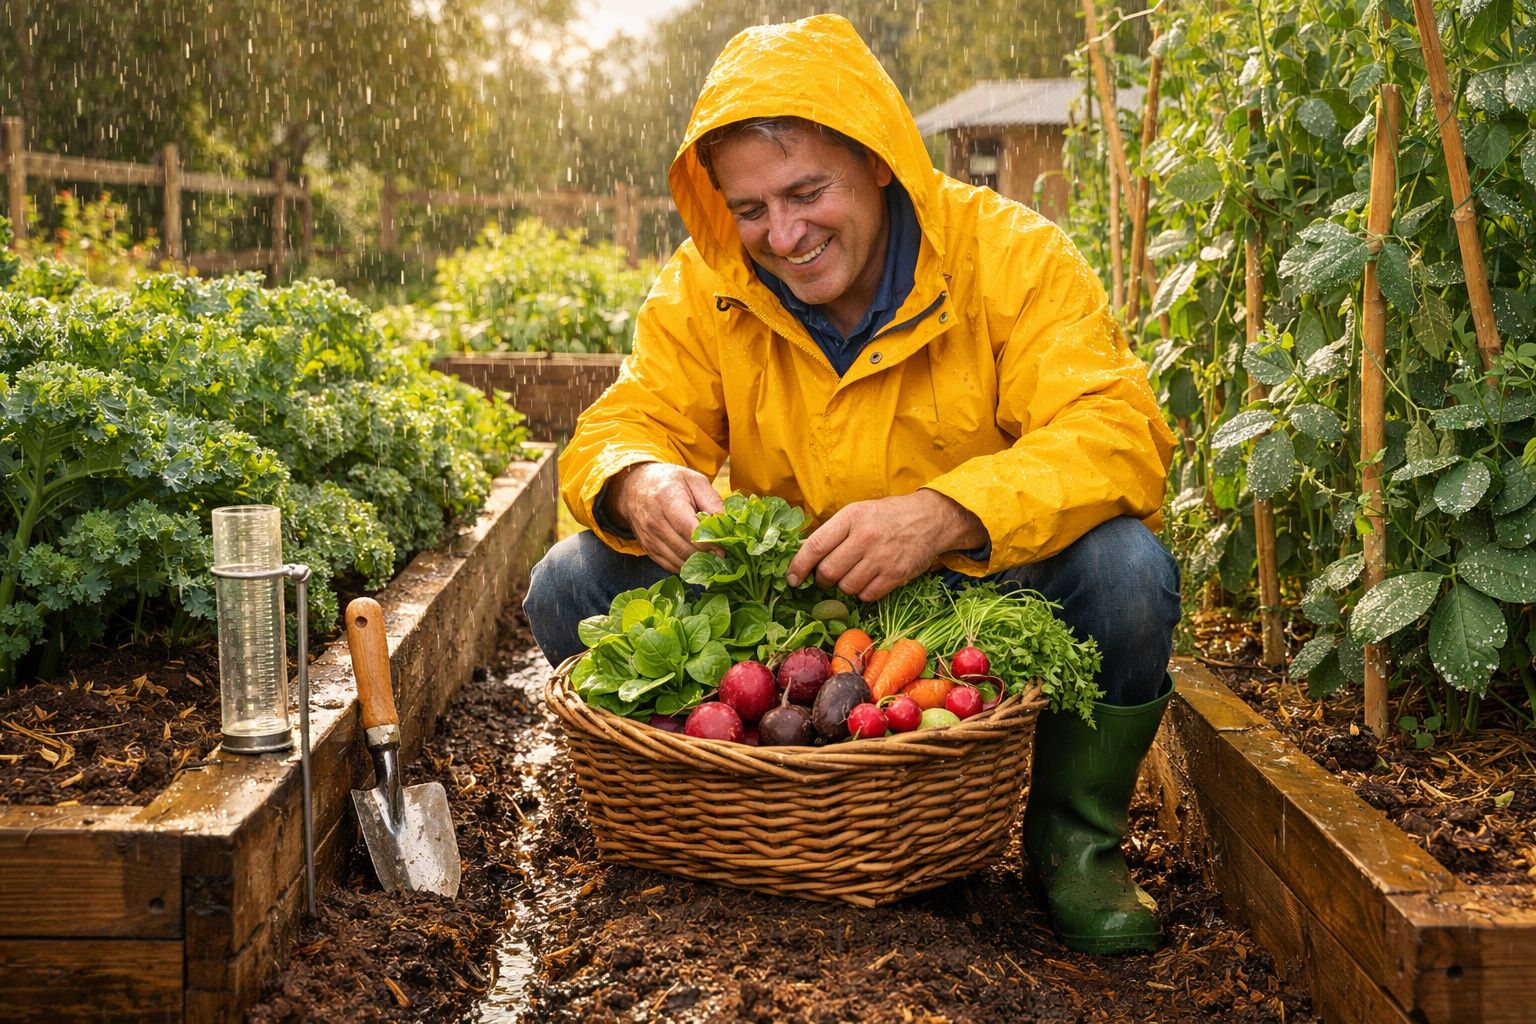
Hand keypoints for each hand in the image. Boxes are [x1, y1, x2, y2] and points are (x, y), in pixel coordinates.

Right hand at [608, 463, 724, 572]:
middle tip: (723, 557)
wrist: (634, 487)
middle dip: (706, 556)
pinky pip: (670, 566)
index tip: (723, 549)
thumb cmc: (669, 481)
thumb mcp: (694, 480)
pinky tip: (697, 560)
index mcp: (667, 499)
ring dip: (697, 564)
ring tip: (713, 560)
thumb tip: (727, 524)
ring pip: (678, 561)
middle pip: (684, 548)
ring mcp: (649, 537)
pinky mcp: (648, 548)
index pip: (687, 528)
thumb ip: (712, 500)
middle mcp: (654, 521)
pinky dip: (686, 566)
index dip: (707, 542)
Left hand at [786, 489, 986, 602]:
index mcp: (851, 517)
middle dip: (822, 579)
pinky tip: (868, 580)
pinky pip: (866, 596)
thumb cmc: (887, 516)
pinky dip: (863, 593)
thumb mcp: (858, 513)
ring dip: (844, 586)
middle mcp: (865, 537)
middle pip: (828, 572)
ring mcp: (881, 558)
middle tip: (827, 576)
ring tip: (852, 574)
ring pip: (846, 587)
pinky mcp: (895, 575)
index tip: (792, 578)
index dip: (798, 566)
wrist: (930, 519)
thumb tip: (801, 553)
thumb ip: (832, 532)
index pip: (815, 546)